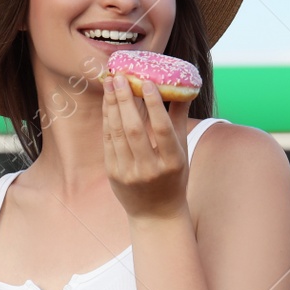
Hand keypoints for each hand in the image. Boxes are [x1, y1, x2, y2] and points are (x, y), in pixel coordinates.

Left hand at [102, 72, 191, 220]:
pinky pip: (108, 141)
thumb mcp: (182, 151)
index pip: (163, 129)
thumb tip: (182, 87)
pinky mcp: (113, 174)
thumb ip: (179, 119)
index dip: (154, 105)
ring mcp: (129, 173)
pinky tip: (108, 102)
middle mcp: (150, 169)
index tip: (146, 82)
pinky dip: (107, 120)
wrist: (155, 213)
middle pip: (135, 129)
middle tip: (120, 76)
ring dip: (113, 106)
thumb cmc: (173, 177)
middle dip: (126, 100)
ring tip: (111, 83)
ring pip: (117, 133)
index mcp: (172, 163)